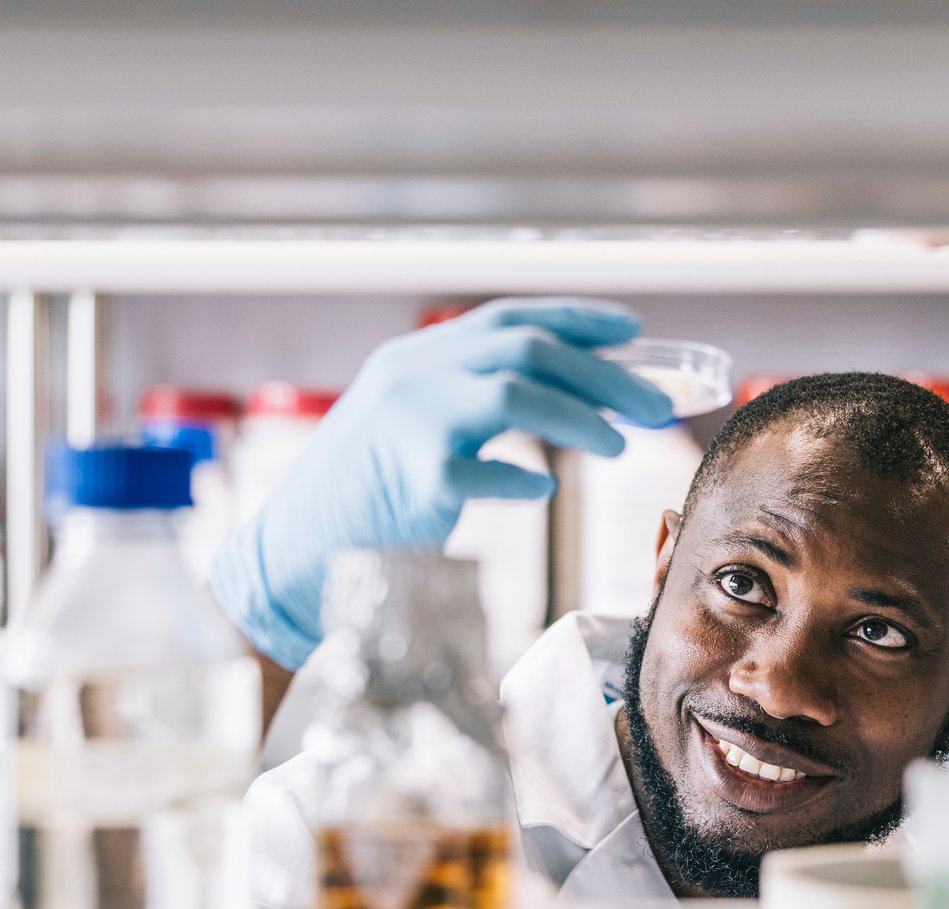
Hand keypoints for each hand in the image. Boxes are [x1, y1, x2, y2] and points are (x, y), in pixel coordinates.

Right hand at [211, 297, 672, 668]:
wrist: (292, 551)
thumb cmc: (359, 498)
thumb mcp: (404, 424)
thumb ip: (465, 401)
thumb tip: (561, 395)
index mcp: (412, 358)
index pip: (507, 318)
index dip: (575, 318)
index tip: (630, 327)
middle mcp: (410, 376)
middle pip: (528, 352)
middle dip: (604, 375)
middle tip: (656, 406)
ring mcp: (409, 424)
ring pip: (518, 395)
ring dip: (582, 418)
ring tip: (621, 444)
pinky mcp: (413, 480)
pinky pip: (488, 473)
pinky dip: (522, 480)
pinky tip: (542, 491)